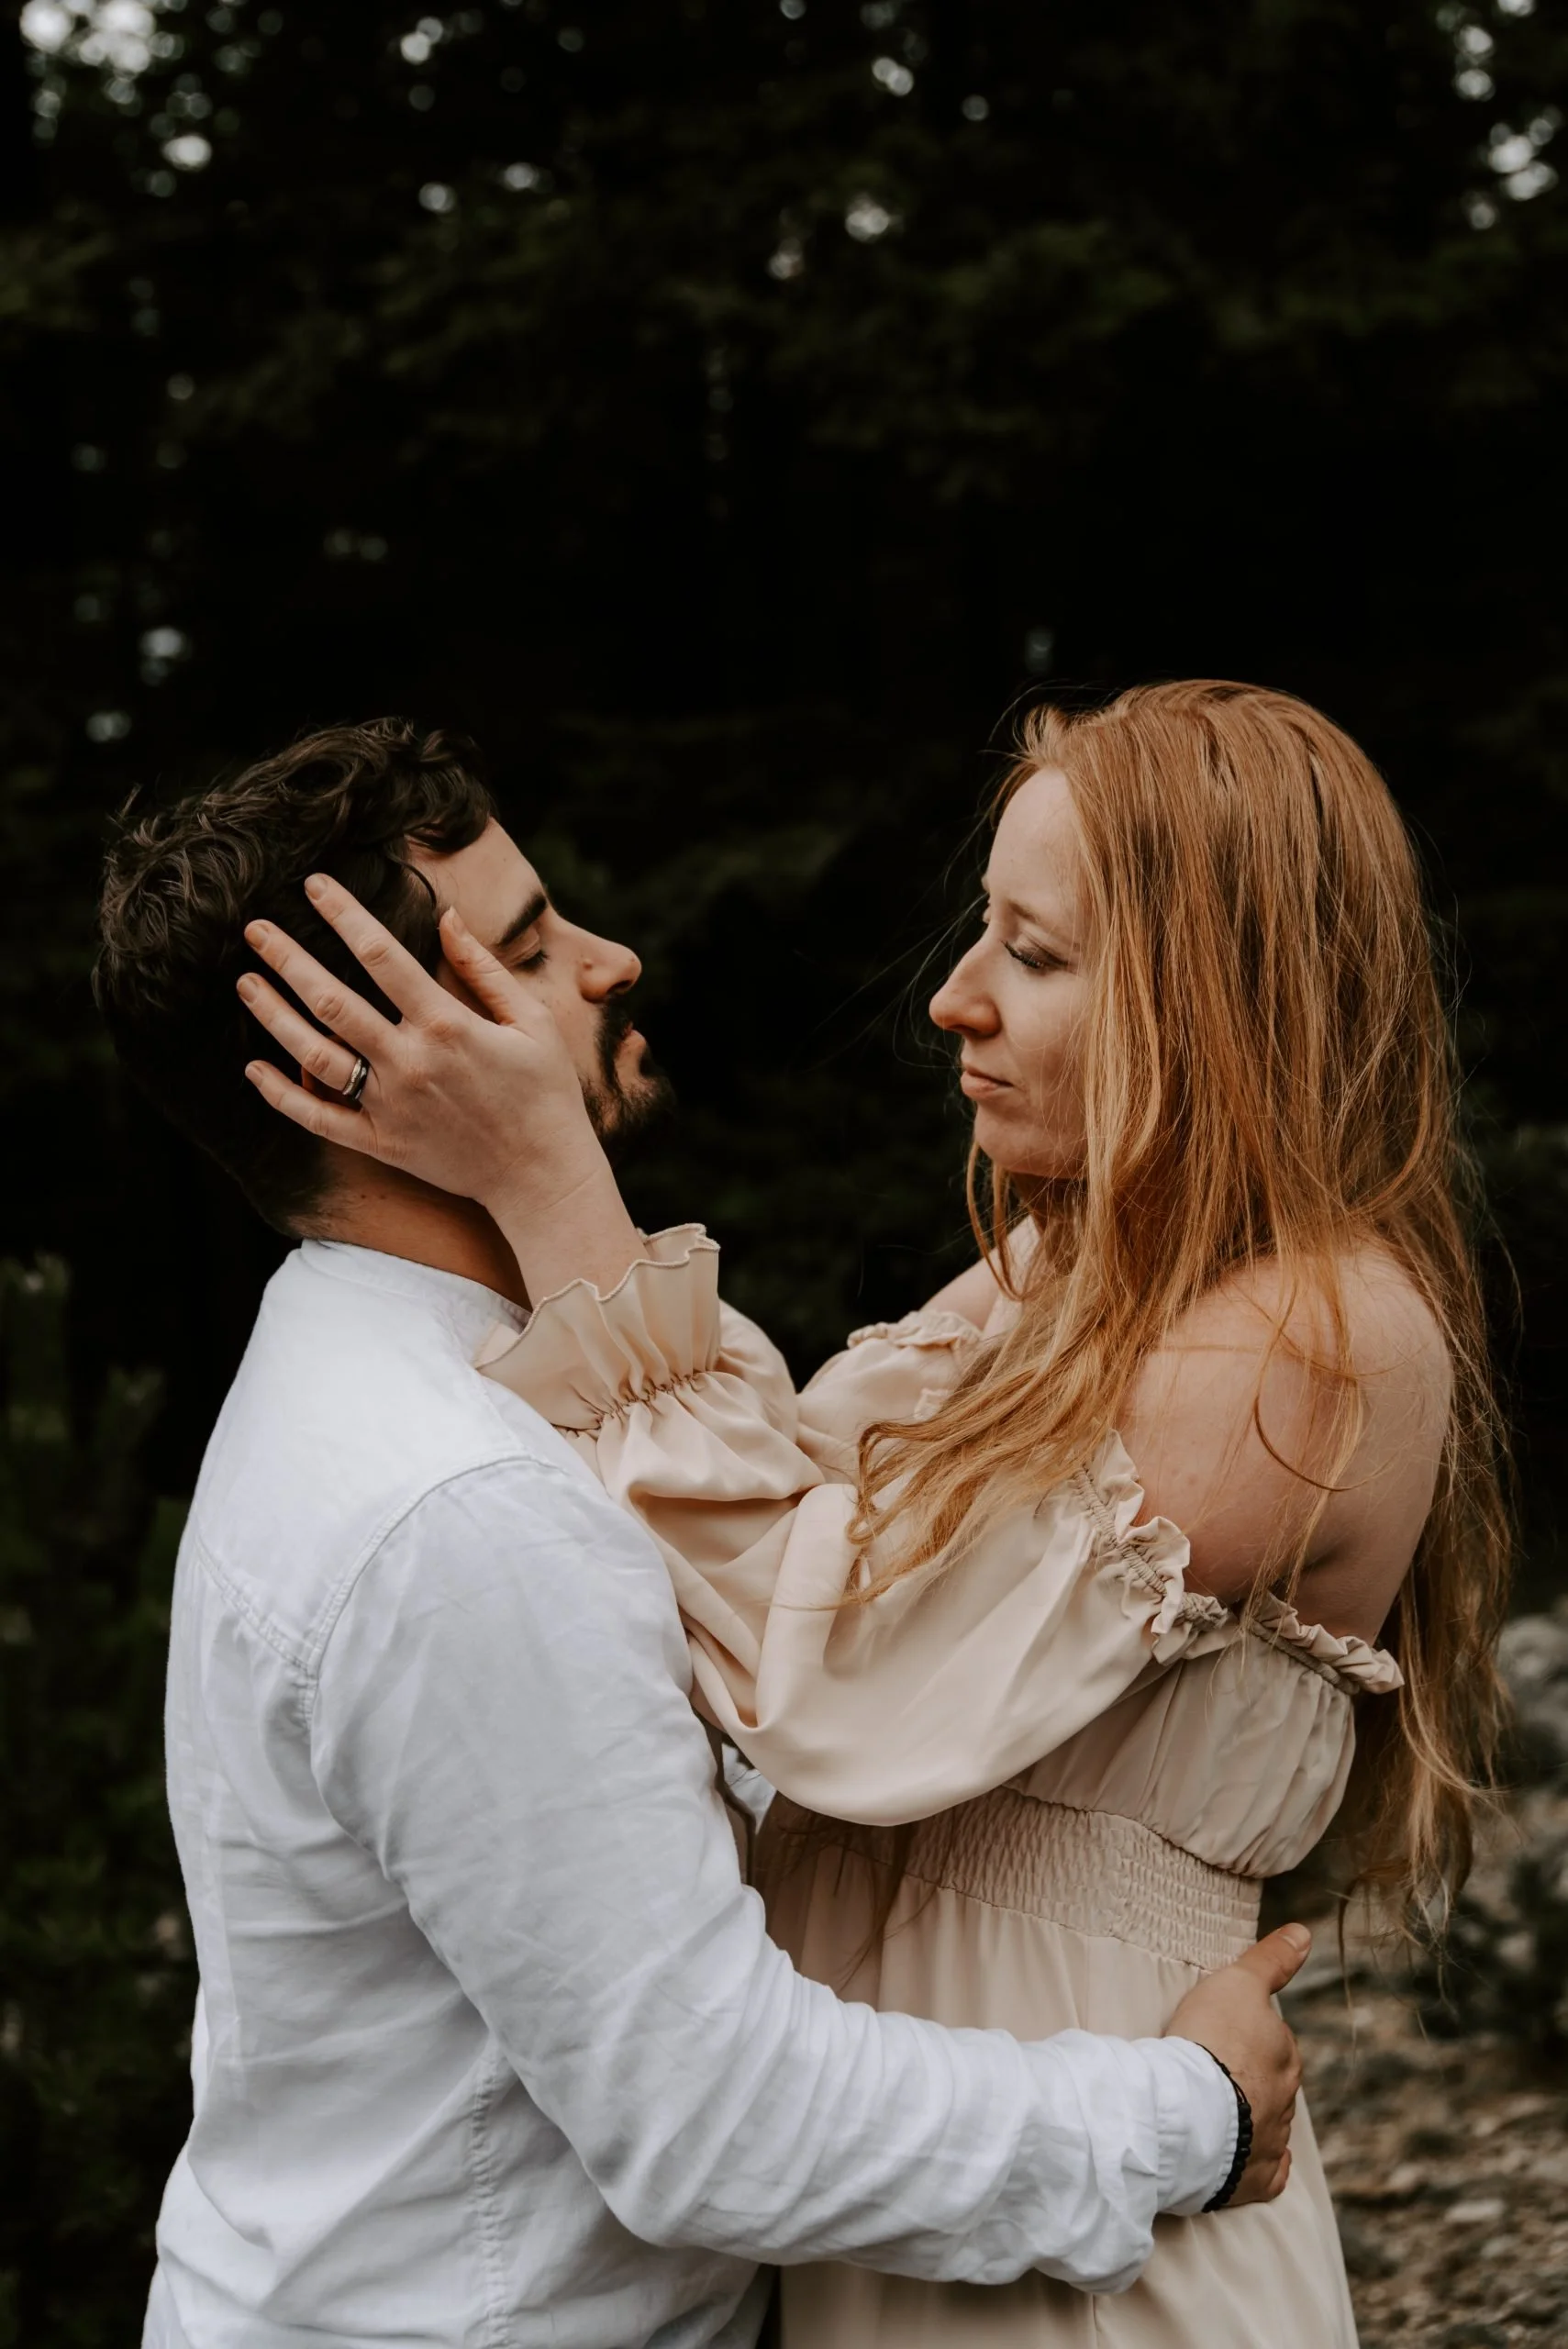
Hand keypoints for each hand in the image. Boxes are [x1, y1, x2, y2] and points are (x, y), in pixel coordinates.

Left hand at [236, 877, 638, 1284]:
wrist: (544, 1177)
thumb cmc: (546, 1093)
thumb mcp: (532, 1020)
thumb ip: (484, 969)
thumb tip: (448, 917)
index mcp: (447, 1024)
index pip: (382, 956)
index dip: (343, 915)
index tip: (314, 886)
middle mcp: (410, 1062)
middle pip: (332, 1001)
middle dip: (288, 959)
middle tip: (254, 929)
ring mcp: (391, 1106)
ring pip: (315, 1055)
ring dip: (275, 1017)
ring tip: (246, 983)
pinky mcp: (382, 1143)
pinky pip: (319, 1118)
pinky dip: (282, 1095)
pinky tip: (253, 1068)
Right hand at [1165, 1922, 1310, 2208]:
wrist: (1187, 2112)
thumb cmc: (1210, 2040)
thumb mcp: (1237, 1982)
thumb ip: (1271, 1960)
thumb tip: (1305, 1933)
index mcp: (1283, 2056)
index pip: (1275, 2041)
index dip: (1250, 2034)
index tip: (1225, 2032)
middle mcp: (1284, 2101)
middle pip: (1274, 2084)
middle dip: (1254, 2077)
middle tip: (1218, 2069)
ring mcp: (1270, 2143)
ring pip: (1269, 2125)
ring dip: (1250, 2118)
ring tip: (1217, 2110)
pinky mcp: (1252, 2181)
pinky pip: (1268, 2174)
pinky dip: (1263, 2166)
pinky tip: (1254, 2160)